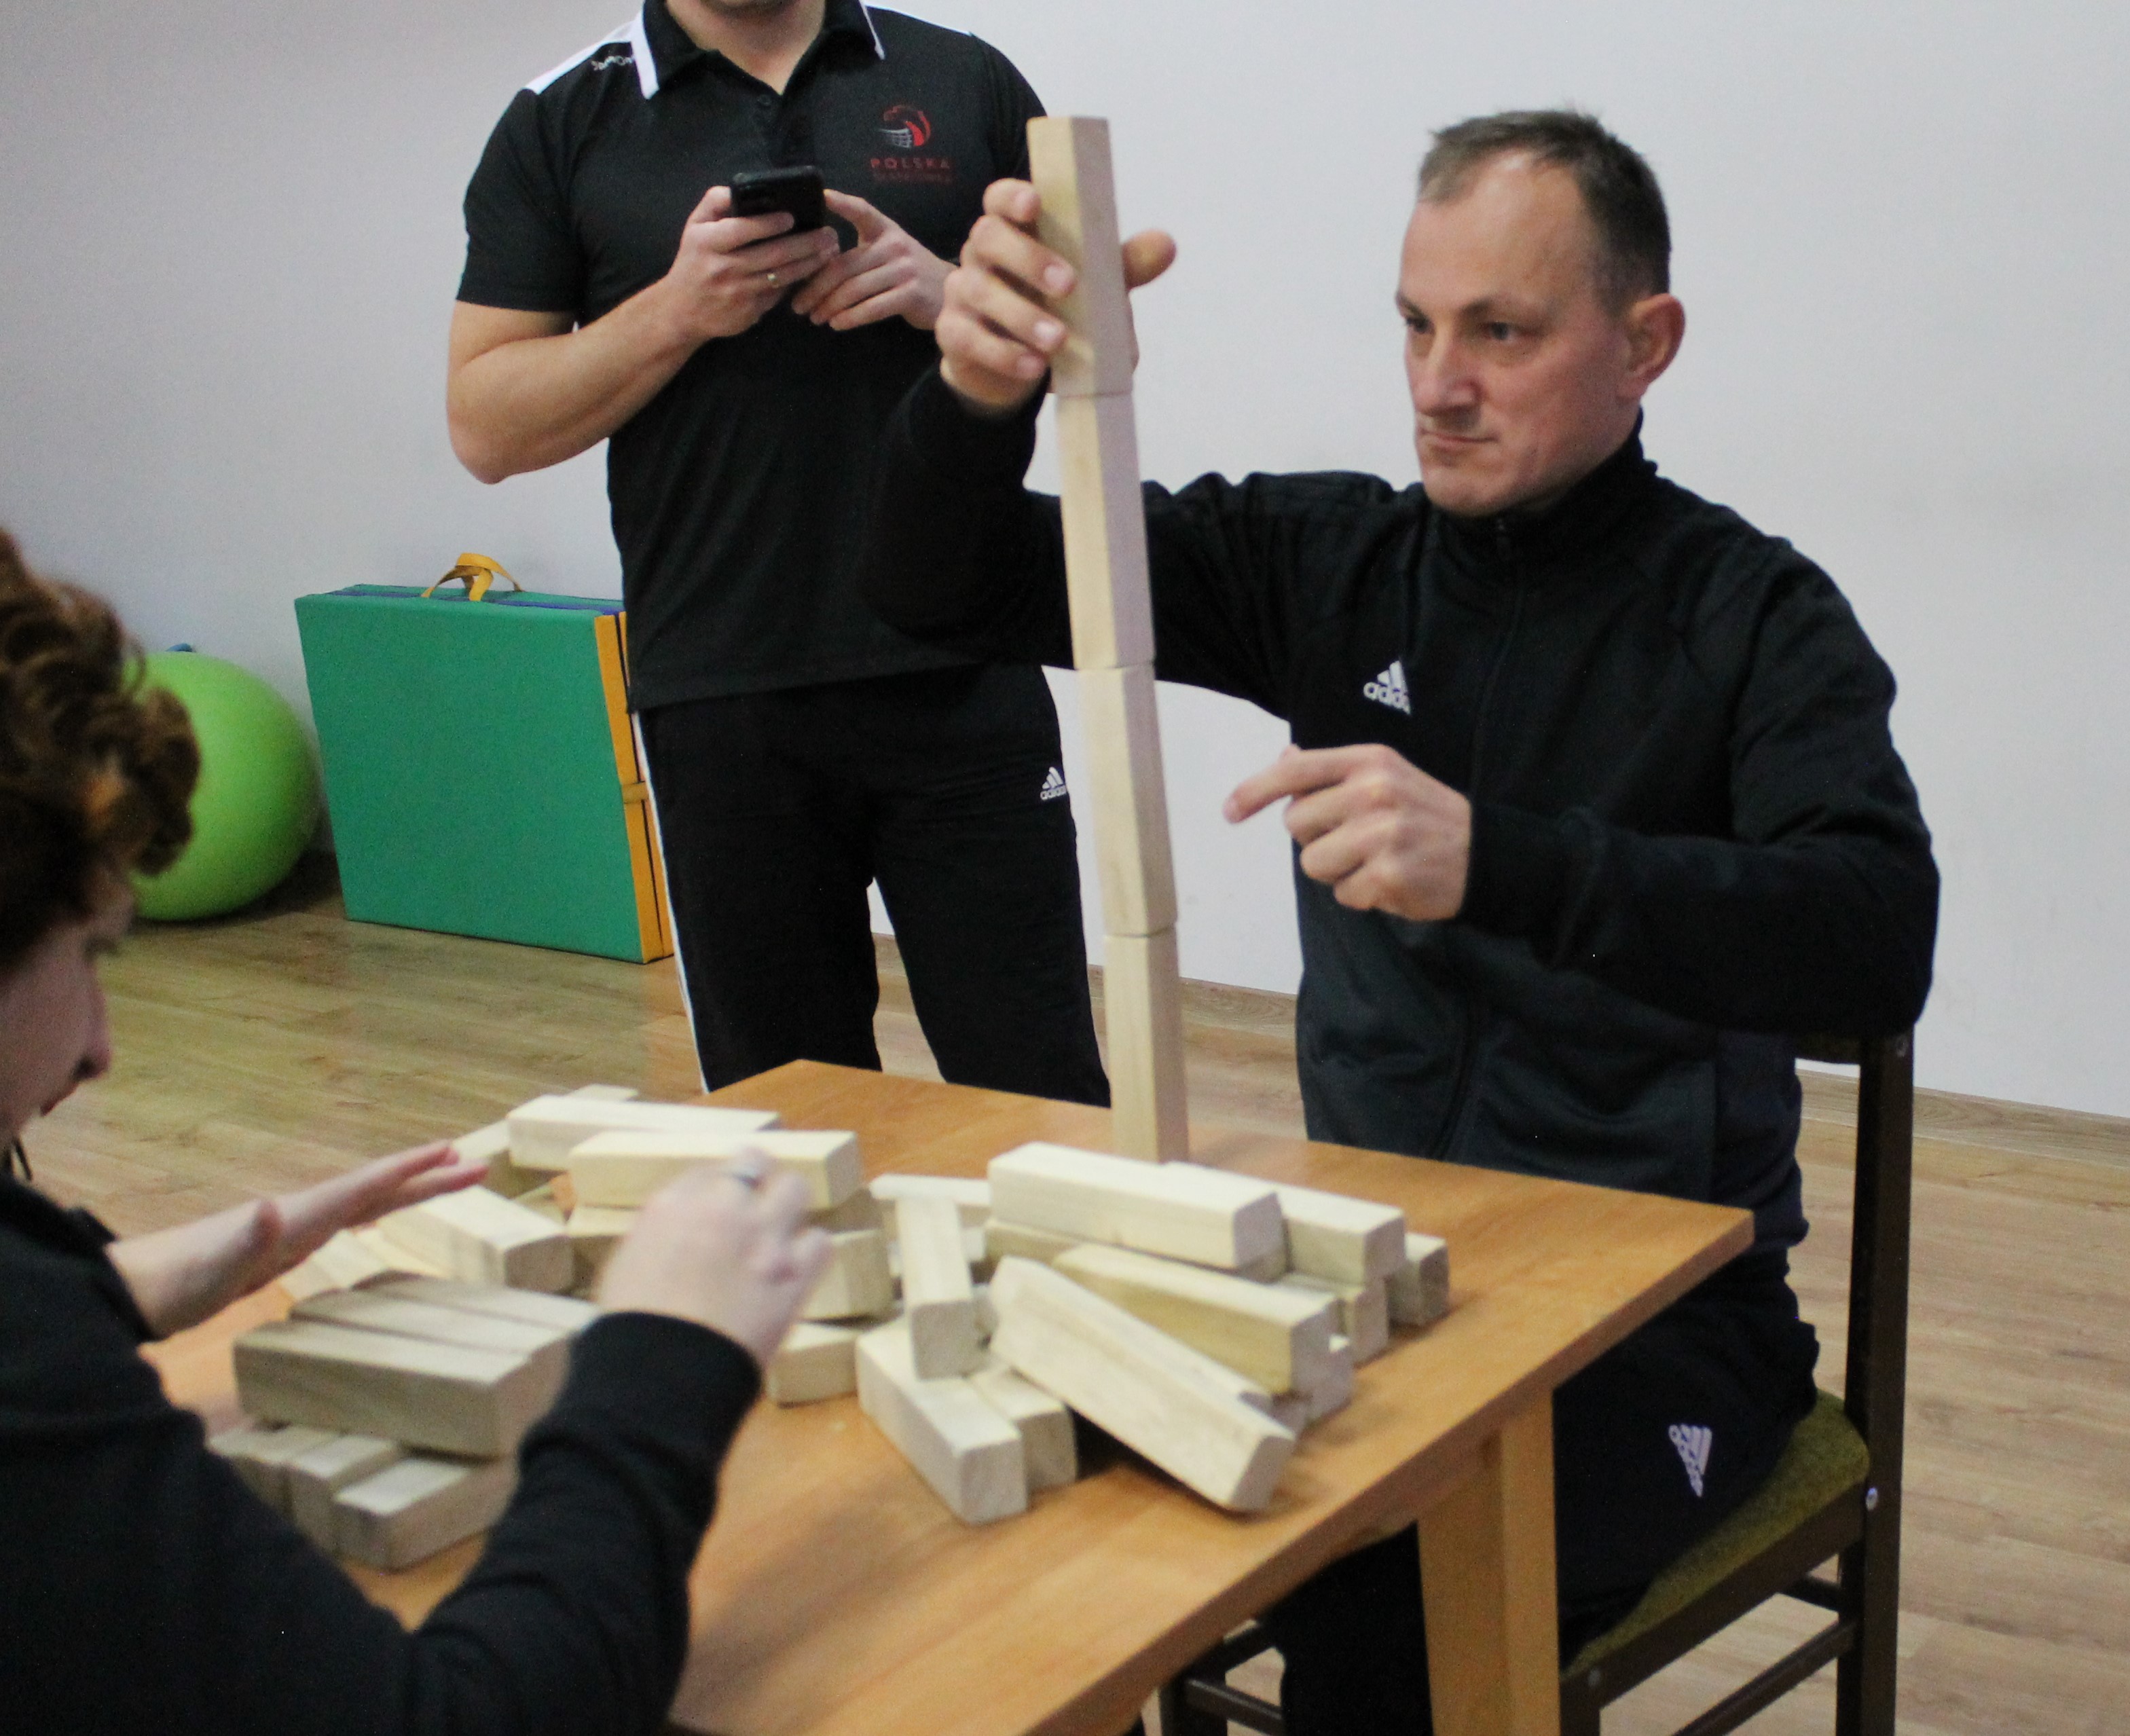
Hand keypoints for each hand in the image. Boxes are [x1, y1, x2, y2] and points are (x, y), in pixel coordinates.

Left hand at [107, 1141, 486, 1336]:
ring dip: (408, 1190)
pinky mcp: (287, 1247)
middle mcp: (303, 1213)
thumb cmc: (178, 1282)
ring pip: (366, 1202)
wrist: (138, 1290)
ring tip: (449, 1180)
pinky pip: (348, 1221)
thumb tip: (271, 1207)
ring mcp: (296, 1229)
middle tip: (479, 1166)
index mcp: (299, 1215)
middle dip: (427, 1178)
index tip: (451, 1152)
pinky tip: (381, 1216)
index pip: (363, 1186)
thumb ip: (244, 1239)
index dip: (407, 1169)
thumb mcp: (214, 1268)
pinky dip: (376, 1211)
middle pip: (376, 1190)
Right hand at [597, 1153, 832, 1368]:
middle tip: (760, 1194)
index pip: (707, 1170)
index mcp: (672, 1205)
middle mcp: (722, 1208)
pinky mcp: (793, 1275)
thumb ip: (662, 1234)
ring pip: (794, 1189)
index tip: (722, 1196)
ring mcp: (762, 1238)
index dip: (718, 1184)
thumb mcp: (629, 1265)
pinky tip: (800, 1264)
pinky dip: (811, 1250)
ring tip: (783, 1225)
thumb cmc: (633, 1330)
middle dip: (758, 1177)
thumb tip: (683, 1233)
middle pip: (754, 1162)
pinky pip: (820, 1242)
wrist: (661, 1375)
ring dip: (788, 1206)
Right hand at [658, 186, 842, 343]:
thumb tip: (744, 186)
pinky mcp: (749, 314)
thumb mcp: (695, 226)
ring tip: (828, 251)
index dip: (770, 224)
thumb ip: (716, 201)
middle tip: (829, 234)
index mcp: (708, 242)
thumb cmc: (694, 259)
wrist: (682, 310)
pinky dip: (796, 282)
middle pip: (771, 255)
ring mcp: (737, 294)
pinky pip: (777, 295)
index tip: (792, 217)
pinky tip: (814, 272)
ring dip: (809, 264)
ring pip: (780, 277)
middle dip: (805, 244)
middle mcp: (722, 268)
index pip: (743, 230)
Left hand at [790, 191, 951, 330]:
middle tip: (798, 305)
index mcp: (885, 230)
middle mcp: (894, 245)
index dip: (843, 203)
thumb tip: (816, 263)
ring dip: (829, 307)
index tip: (822, 196)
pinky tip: (837, 324)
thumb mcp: (889, 252)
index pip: (863, 211)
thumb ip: (860, 253)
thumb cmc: (909, 274)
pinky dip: (851, 318)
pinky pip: (872, 307)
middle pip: (845, 265)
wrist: (949, 294)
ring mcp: (904, 269)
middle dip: (816, 287)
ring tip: (815, 318)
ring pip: (855, 289)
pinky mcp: (911, 294)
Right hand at [935, 177, 1177, 412]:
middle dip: (1027, 258)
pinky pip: (968, 338)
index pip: (1000, 197)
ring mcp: (962, 293)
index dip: (1012, 196)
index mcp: (1014, 230)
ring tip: (1057, 340)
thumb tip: (1166, 244)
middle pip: (987, 236)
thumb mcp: (1097, 289)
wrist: (1024, 370)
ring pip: (977, 289)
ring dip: (1020, 315)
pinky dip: (1003, 353)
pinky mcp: (953, 334)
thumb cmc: (1060, 312)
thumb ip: (1125, 266)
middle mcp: (981, 255)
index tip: (1036, 205)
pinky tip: (1033, 367)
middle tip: (1067, 285)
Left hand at [1226, 744, 1471, 921]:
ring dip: (1336, 871)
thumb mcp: (1385, 776)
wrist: (1488, 854)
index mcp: (1369, 761)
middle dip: (1316, 838)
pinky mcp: (1388, 876)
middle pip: (1296, 824)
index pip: (1297, 771)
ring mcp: (1381, 835)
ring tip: (1374, 861)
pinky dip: (1361, 895)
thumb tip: (1285, 757)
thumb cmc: (1425, 814)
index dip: (1254, 791)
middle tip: (1356, 839)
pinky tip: (1391, 881)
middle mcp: (1373, 792)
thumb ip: (1333, 772)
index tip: (1230, 811)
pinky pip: (1343, 894)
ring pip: (1312, 863)